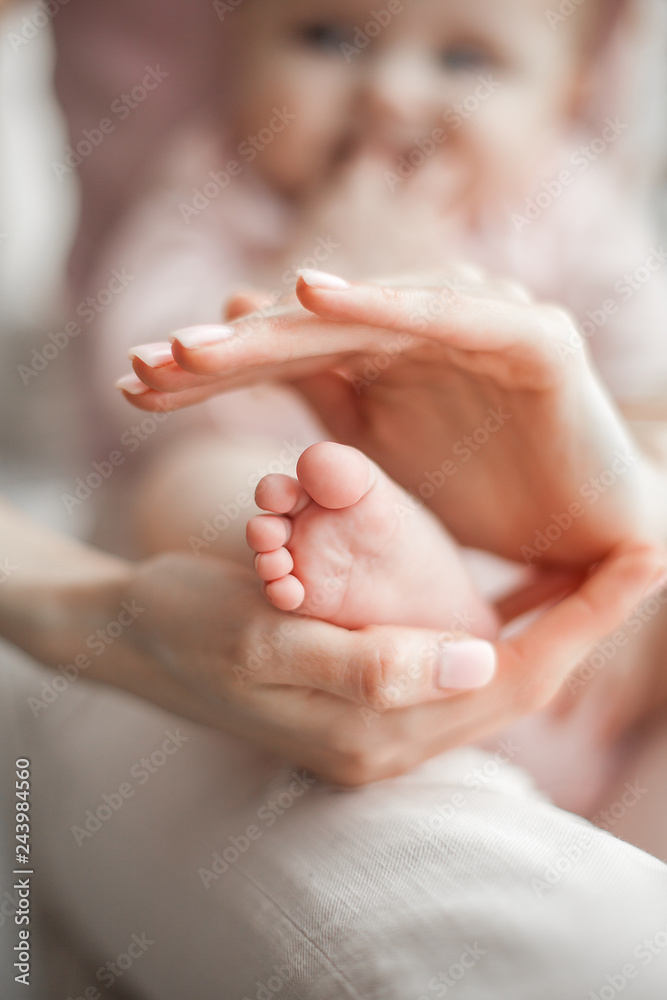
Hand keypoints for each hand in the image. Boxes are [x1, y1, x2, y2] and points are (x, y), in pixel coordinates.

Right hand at [42, 539, 664, 784]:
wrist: (130, 634)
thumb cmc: (187, 627)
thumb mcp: (264, 635)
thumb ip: (368, 663)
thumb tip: (477, 664)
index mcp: (375, 732)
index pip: (511, 685)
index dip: (581, 624)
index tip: (643, 561)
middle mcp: (388, 737)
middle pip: (516, 683)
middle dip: (579, 621)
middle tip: (637, 556)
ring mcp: (377, 718)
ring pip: (489, 670)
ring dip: (542, 619)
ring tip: (595, 564)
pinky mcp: (363, 691)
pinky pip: (451, 658)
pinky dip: (491, 619)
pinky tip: (514, 583)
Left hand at [120, 269, 656, 566]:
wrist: (600, 533)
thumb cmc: (497, 505)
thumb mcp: (389, 482)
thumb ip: (328, 439)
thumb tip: (259, 421)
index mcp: (382, 376)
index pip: (282, 365)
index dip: (210, 376)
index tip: (133, 393)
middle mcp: (419, 341)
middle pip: (308, 334)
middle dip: (227, 348)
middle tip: (148, 361)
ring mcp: (471, 331)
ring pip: (365, 318)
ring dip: (286, 319)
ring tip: (213, 327)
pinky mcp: (526, 339)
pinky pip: (449, 315)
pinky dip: (387, 302)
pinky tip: (315, 292)